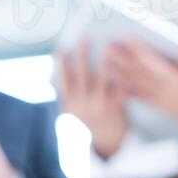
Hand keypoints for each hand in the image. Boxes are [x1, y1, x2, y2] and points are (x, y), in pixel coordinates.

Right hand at [56, 40, 130, 158]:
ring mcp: (100, 105)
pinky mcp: (115, 106)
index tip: (61, 49)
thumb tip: (54, 74)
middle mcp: (84, 103)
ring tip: (107, 48)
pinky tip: (124, 65)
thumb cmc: (89, 117)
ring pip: (101, 81)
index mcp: (71, 102)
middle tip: (84, 39)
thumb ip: (68, 91)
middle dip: (83, 57)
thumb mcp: (73, 107)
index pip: (65, 80)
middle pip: (83, 76)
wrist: (107, 138)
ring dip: (104, 64)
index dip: (62, 64)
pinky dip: (121, 78)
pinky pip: (118, 90)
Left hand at [105, 40, 177, 140]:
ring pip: (137, 85)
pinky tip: (117, 88)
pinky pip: (141, 98)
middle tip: (107, 47)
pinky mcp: (162, 106)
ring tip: (105, 64)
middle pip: (139, 72)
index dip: (138, 50)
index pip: (153, 62)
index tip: (126, 38)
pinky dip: (128, 92)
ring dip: (120, 74)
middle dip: (123, 59)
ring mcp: (162, 99)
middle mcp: (165, 90)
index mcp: (177, 80)